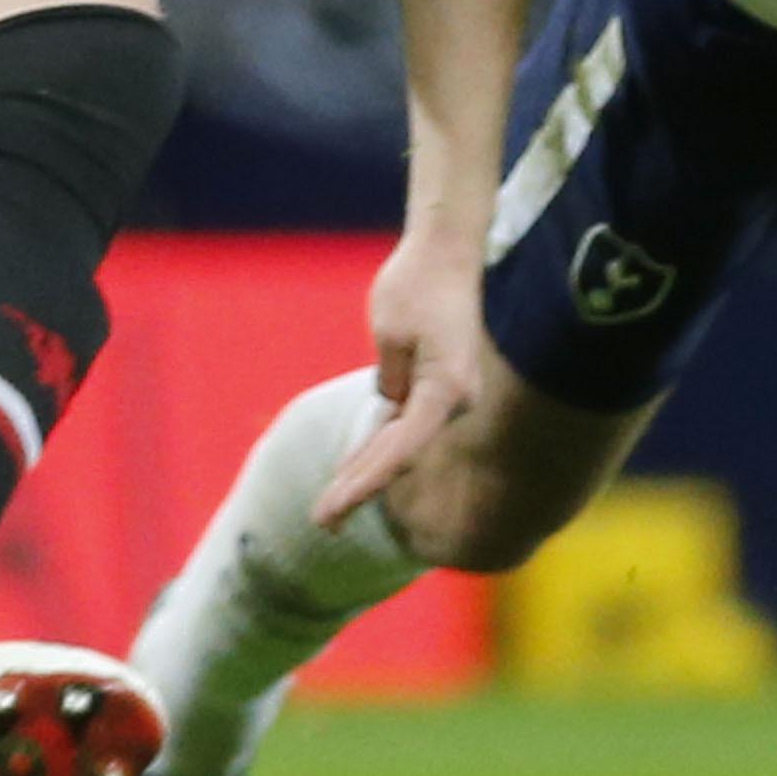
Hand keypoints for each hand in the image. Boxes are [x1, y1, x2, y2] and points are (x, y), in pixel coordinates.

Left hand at [313, 223, 489, 526]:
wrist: (447, 253)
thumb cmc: (417, 285)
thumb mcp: (390, 333)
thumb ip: (389, 380)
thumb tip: (388, 408)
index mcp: (446, 390)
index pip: (400, 449)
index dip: (365, 483)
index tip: (334, 507)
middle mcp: (456, 400)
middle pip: (400, 454)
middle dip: (359, 487)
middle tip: (320, 522)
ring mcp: (451, 396)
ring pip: (401, 444)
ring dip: (366, 473)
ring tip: (329, 510)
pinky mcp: (439, 388)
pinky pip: (405, 426)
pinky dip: (379, 447)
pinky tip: (352, 474)